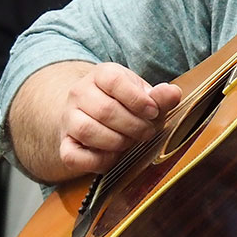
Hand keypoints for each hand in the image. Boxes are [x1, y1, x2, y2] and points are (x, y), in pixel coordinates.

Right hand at [57, 62, 182, 176]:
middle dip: (133, 126)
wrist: (92, 113)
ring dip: (116, 142)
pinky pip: (73, 156)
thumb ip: (160, 97)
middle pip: (105, 110)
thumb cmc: (124, 104)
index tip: (153, 112)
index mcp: (101, 75)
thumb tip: (172, 93)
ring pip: (87, 130)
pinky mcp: (64, 143)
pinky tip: (113, 156)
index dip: (138, 100)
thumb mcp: (144, 95)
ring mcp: (69, 118)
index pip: (115, 81)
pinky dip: (97, 161)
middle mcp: (79, 93)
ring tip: (129, 142)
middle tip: (146, 132)